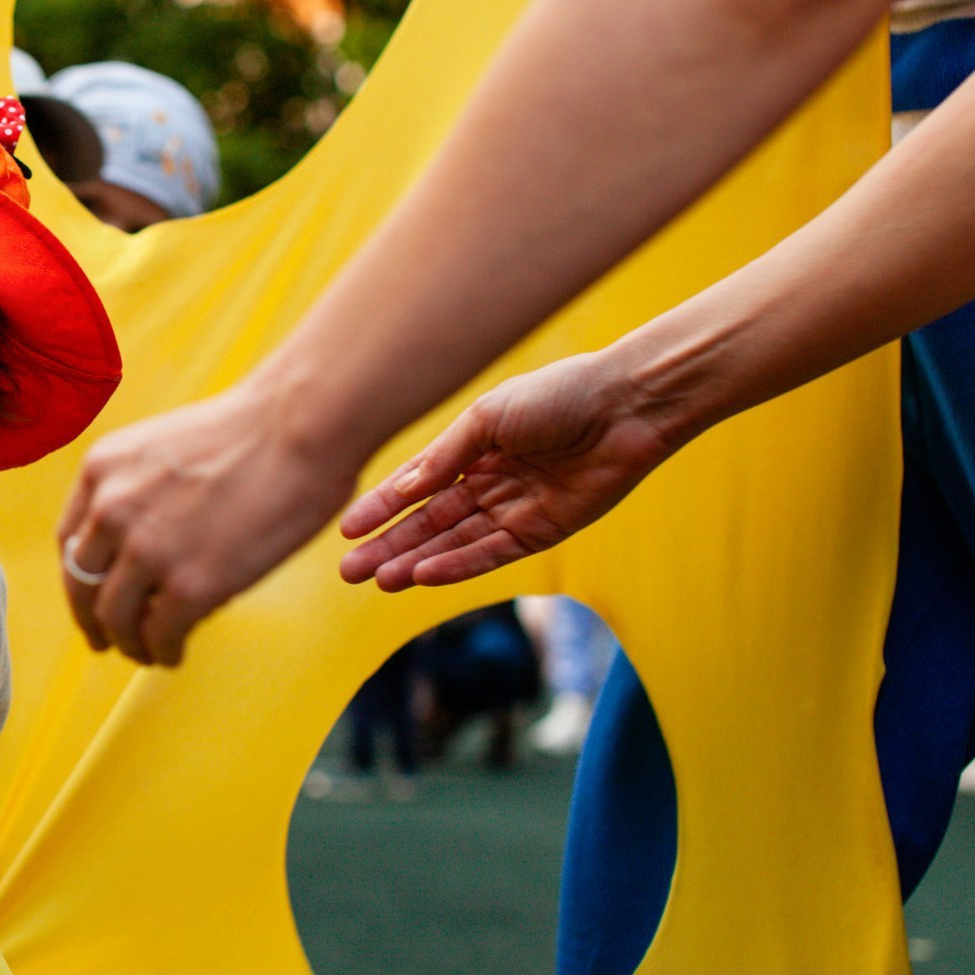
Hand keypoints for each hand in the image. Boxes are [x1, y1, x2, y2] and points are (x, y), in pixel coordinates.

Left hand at [57, 383, 361, 667]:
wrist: (299, 426)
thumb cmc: (250, 431)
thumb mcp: (162, 448)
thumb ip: (136, 491)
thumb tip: (138, 544)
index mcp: (102, 470)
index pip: (68, 540)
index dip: (78, 576)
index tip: (89, 595)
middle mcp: (111, 510)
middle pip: (81, 585)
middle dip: (90, 620)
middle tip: (103, 639)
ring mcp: (147, 551)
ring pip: (115, 618)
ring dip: (128, 642)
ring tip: (145, 651)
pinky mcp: (189, 586)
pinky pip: (160, 635)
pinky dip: (163, 652)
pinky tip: (174, 654)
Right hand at [336, 351, 681, 591]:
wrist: (627, 404)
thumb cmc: (560, 395)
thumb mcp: (487, 419)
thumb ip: (446, 457)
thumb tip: (403, 491)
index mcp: (474, 449)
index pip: (418, 486)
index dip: (382, 508)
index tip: (347, 530)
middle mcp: (491, 482)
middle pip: (431, 523)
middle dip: (390, 546)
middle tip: (349, 571)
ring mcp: (517, 509)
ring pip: (455, 543)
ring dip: (416, 561)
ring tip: (378, 579)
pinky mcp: (545, 530)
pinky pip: (493, 553)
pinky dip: (458, 566)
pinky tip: (423, 576)